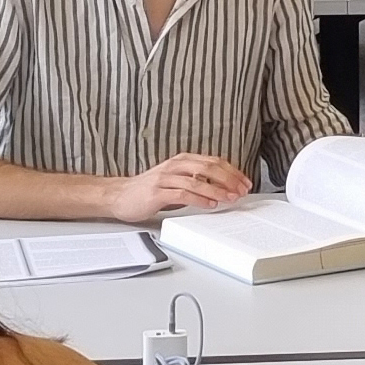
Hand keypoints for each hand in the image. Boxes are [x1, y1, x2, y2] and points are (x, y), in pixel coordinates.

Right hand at [106, 155, 252, 221]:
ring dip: (218, 189)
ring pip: (197, 180)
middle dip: (229, 179)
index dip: (232, 171)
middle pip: (209, 167)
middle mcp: (175, 166)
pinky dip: (199, 199)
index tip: (245, 182)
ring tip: (231, 198)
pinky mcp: (157, 192)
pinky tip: (210, 204)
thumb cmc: (148, 189)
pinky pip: (182, 194)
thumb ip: (195, 181)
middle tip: (242, 190)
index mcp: (181, 160)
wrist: (119, 195)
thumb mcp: (176, 180)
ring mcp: (165, 178)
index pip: (213, 161)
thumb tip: (220, 188)